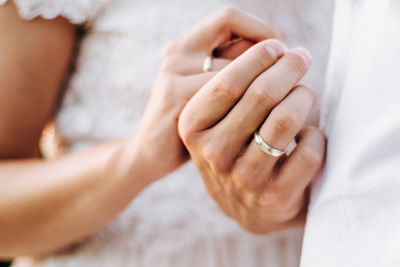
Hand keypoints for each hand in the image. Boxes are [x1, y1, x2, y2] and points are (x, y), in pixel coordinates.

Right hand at [133, 8, 279, 179]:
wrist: (153, 151)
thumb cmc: (194, 116)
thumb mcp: (210, 85)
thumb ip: (235, 65)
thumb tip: (279, 52)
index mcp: (186, 44)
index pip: (229, 18)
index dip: (262, 29)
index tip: (282, 50)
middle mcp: (178, 57)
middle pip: (239, 47)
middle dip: (277, 57)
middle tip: (298, 67)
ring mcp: (176, 84)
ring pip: (237, 79)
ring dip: (270, 87)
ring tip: (289, 100)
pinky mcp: (180, 114)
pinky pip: (229, 109)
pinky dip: (255, 114)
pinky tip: (267, 125)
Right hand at [178, 38, 325, 232]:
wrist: (248, 207)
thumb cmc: (236, 149)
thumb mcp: (216, 122)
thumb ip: (232, 89)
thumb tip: (275, 51)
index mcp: (193, 128)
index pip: (227, 82)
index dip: (257, 57)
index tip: (276, 45)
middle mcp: (213, 153)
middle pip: (261, 95)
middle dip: (289, 67)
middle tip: (301, 56)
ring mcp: (243, 178)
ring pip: (286, 118)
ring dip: (304, 96)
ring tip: (306, 92)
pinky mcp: (274, 196)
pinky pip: (309, 150)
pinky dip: (316, 135)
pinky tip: (308, 136)